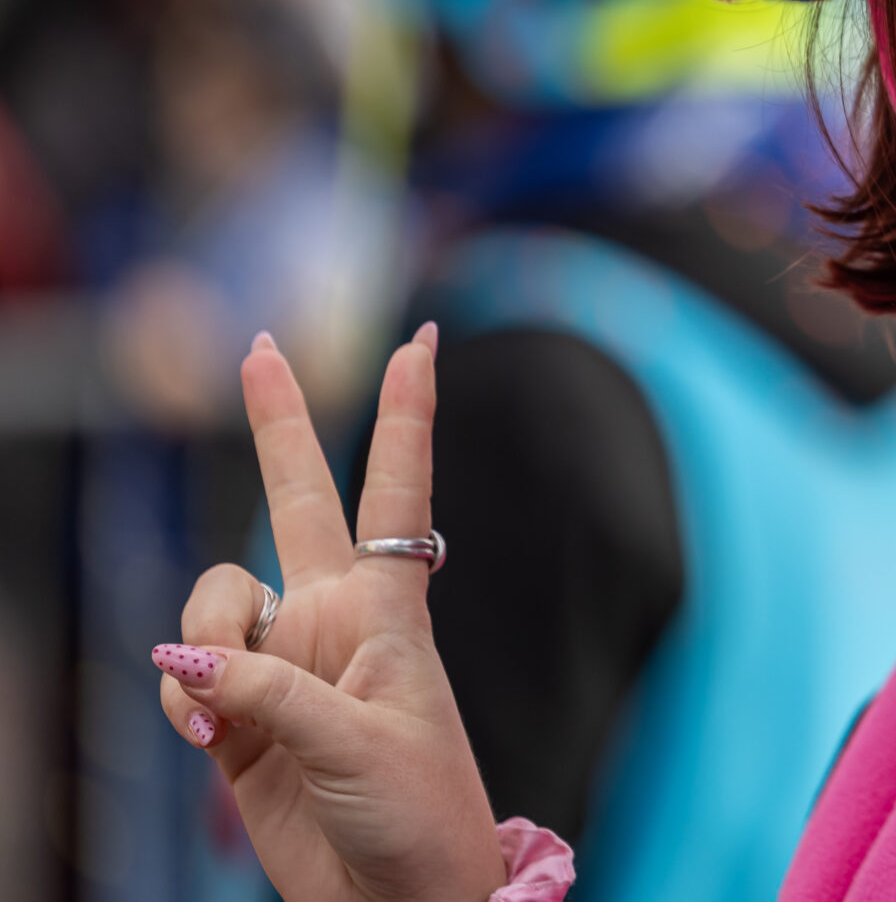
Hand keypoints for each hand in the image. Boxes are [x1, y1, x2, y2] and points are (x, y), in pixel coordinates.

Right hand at [156, 325, 508, 901]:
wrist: (399, 895)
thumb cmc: (417, 812)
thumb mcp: (360, 744)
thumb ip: (271, 693)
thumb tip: (188, 658)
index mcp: (390, 608)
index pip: (399, 489)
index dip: (406, 412)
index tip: (421, 339)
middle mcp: (335, 618)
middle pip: (298, 498)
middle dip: (278, 422)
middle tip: (259, 345)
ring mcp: (285, 661)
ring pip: (211, 599)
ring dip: (199, 641)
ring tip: (222, 714)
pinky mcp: (241, 714)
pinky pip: (187, 675)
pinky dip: (183, 700)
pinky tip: (207, 739)